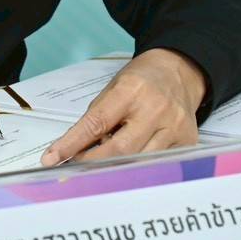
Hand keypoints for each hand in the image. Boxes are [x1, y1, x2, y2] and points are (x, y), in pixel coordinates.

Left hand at [40, 49, 206, 165]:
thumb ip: (96, 119)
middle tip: (75, 170)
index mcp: (132, 90)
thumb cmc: (142, 79)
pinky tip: (129, 164)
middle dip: (92, 163)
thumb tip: (74, 150)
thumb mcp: (113, 88)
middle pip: (119, 150)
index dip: (72, 144)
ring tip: (102, 167)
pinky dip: (139, 168)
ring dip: (115, 169)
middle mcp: (156, 109)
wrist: (179, 70)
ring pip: (139, 162)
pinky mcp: (187, 141)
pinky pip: (158, 165)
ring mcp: (175, 127)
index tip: (52, 159)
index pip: (96, 123)